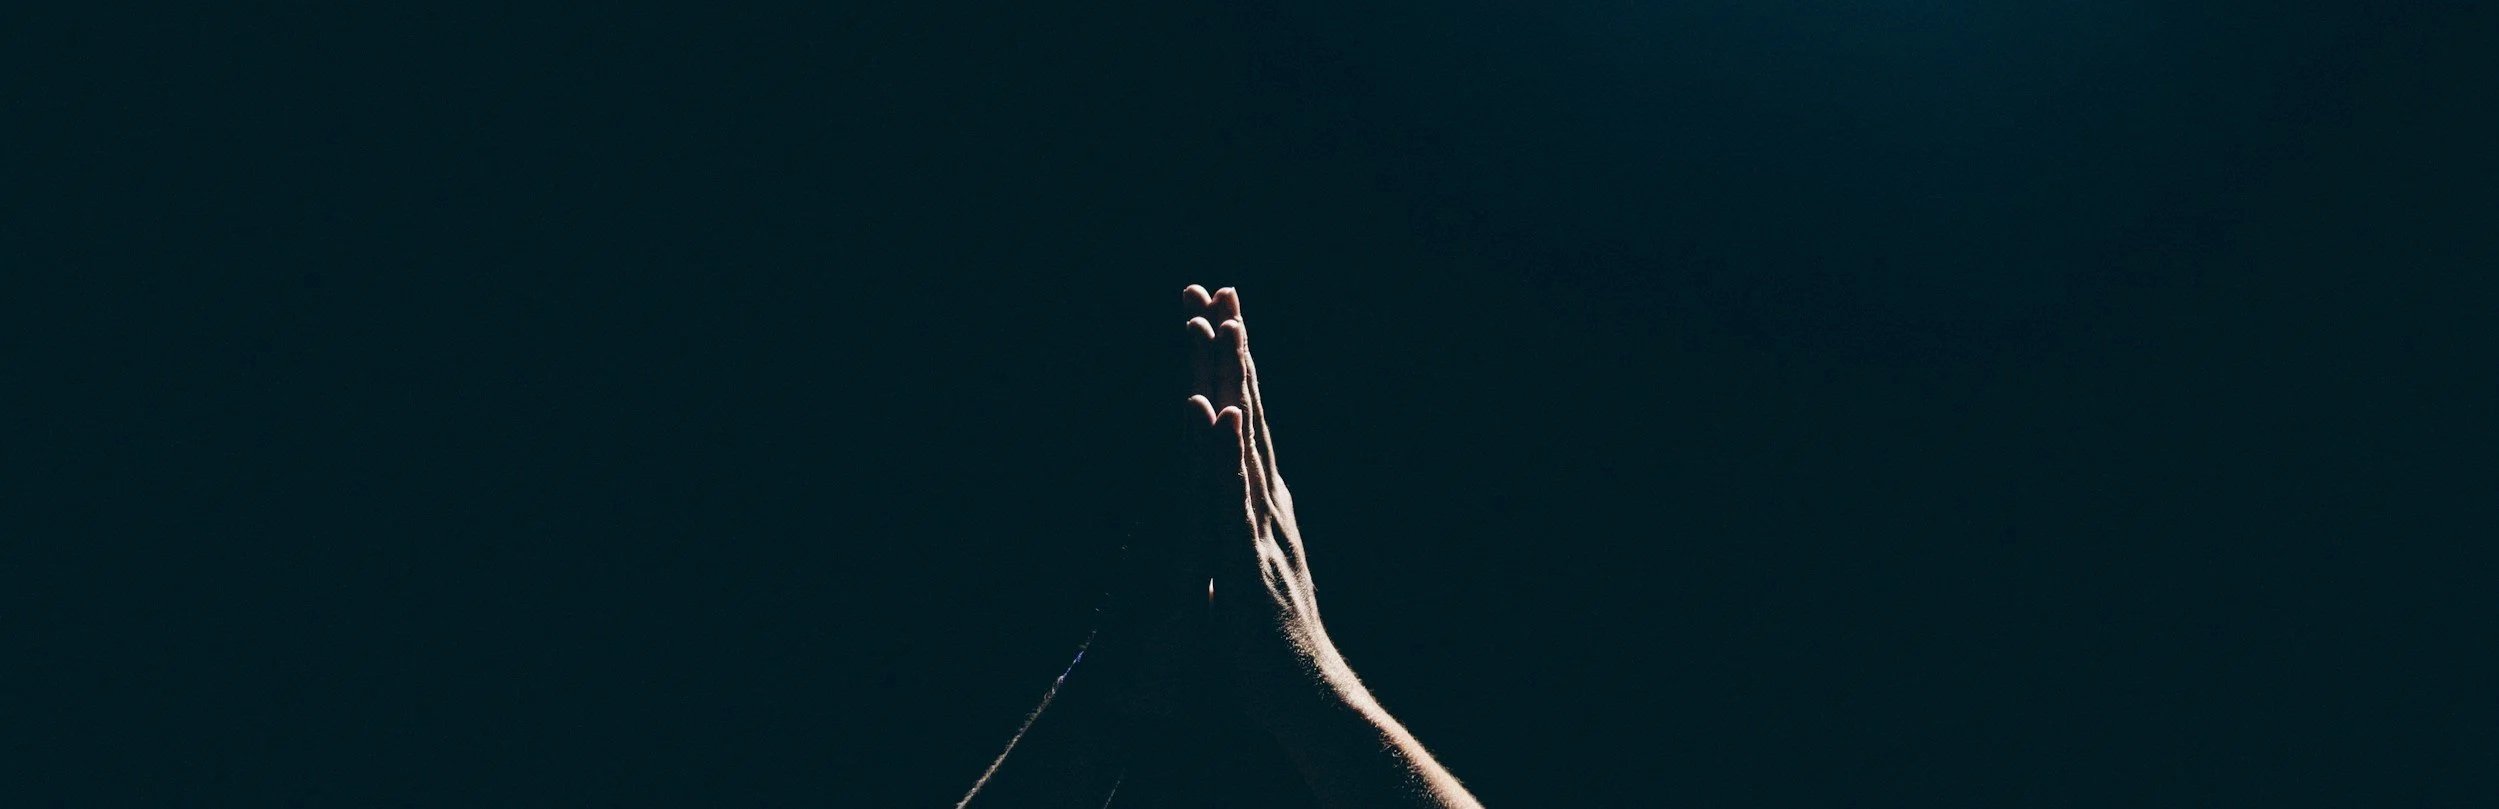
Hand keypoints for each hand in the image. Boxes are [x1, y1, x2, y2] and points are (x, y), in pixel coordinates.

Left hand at [1183, 285, 1482, 807]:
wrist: (1303, 700)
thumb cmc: (1274, 643)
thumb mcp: (1253, 569)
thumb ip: (1249, 527)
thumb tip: (1245, 494)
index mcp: (1261, 505)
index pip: (1247, 421)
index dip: (1236, 366)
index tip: (1224, 311)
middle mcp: (1266, 505)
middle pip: (1248, 415)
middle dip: (1234, 350)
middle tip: (1222, 289)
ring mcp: (1259, 529)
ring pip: (1243, 444)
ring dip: (1234, 384)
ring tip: (1223, 328)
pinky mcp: (1247, 560)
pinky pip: (1232, 499)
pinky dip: (1224, 453)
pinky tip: (1217, 413)